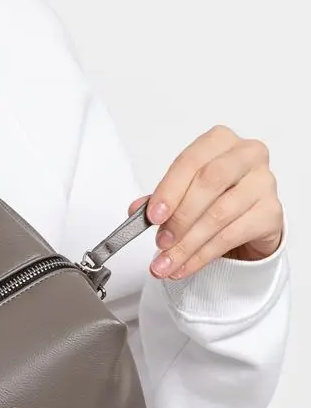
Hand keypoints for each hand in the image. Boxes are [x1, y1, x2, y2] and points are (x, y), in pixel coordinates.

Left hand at [127, 125, 284, 278]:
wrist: (248, 219)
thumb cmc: (214, 197)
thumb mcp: (183, 193)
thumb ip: (160, 199)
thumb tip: (136, 210)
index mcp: (219, 141)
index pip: (191, 161)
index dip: (169, 190)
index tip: (152, 216)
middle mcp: (246, 155)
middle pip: (210, 182)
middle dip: (180, 217)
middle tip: (161, 242)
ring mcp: (264, 182)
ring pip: (219, 215)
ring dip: (187, 244)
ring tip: (167, 262)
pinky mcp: (271, 212)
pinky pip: (231, 236)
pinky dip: (203, 256)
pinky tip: (185, 266)